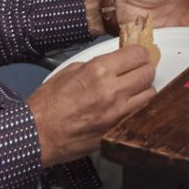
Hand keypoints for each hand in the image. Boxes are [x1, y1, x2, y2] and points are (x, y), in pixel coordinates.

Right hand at [27, 45, 156, 164]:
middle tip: (137, 71)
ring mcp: (118, 112)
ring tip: (132, 90)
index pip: (138, 54)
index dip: (140, 53)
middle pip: (149, 72)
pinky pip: (141, 113)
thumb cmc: (47, 104)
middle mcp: (112, 90)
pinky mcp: (117, 130)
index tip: (137, 56)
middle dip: (145, 68)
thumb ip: (96, 65)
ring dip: (143, 89)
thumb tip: (115, 62)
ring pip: (151, 93)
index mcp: (98, 70)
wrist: (37, 135)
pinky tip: (128, 106)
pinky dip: (139, 107)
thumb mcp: (69, 71)